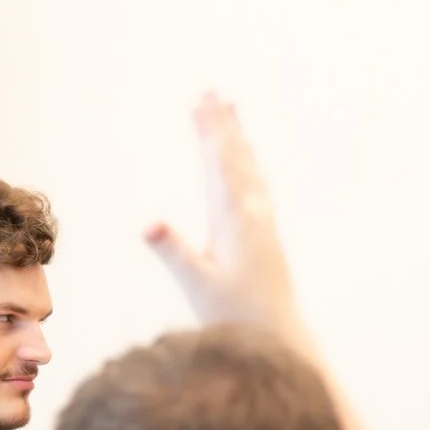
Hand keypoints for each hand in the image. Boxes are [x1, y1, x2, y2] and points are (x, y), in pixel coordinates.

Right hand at [144, 94, 303, 336]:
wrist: (281, 339)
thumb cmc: (236, 317)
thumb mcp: (199, 286)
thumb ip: (175, 253)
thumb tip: (148, 224)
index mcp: (237, 222)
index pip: (221, 166)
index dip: (210, 132)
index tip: (201, 101)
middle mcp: (255, 216)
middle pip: (237, 160)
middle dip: (222, 125)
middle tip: (213, 90)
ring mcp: (264, 225)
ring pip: (250, 171)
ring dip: (237, 139)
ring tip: (230, 110)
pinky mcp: (267, 236)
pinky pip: (257, 188)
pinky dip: (248, 165)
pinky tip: (248, 161)